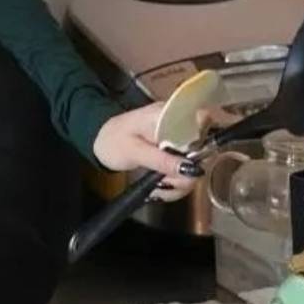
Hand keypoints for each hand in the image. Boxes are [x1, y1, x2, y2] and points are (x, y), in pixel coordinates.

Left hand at [92, 103, 208, 202]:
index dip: (204, 142)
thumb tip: (192, 168)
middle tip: (163, 182)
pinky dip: (175, 186)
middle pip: (203, 150)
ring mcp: (178, 142)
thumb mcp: (134, 151)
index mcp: (169, 115)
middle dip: (186, 174)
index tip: (187, 163)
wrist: (100, 141)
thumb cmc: (113, 140)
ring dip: (179, 184)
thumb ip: (162, 159)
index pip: (204, 120)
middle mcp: (179, 126)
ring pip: (196, 167)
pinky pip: (185, 173)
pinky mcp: (175, 155)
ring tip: (157, 187)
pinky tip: (159, 188)